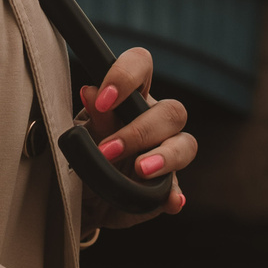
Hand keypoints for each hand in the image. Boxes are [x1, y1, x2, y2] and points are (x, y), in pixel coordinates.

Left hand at [78, 46, 194, 224]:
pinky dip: (174, 195)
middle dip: (140, 131)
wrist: (81, 196)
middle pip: (171, 111)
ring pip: (186, 144)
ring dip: (164, 157)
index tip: (103, 98)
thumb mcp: (83, 135)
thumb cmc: (85, 152)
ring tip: (141, 171)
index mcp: (132, 97)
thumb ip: (94, 117)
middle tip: (108, 151)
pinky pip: (178, 189)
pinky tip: (170, 202)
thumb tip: (89, 91)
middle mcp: (155, 120)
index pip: (141, 65)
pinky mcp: (167, 187)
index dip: (126, 76)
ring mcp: (166, 153)